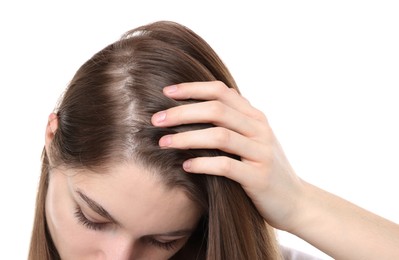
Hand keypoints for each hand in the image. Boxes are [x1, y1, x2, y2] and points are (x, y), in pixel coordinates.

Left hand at [151, 81, 303, 230]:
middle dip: (182, 113)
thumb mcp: (254, 139)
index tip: (167, 92)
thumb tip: (200, 104)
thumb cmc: (265, 168)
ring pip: (219, 136)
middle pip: (216, 111)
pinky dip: (202, 164)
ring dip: (187, 138)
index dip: (192, 89)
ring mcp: (261, 153)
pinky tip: (185, 166)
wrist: (296, 201)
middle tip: (156, 120)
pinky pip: (226, 166)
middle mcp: (260, 130)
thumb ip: (234, 121)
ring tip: (164, 143)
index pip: (221, 92)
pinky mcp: (258, 178)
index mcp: (255, 117)